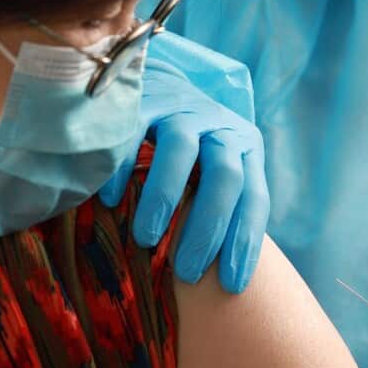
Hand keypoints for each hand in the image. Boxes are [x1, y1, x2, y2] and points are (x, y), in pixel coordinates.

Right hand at [99, 60, 268, 293]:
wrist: (163, 81)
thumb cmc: (191, 148)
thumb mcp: (215, 171)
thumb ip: (222, 206)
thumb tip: (222, 277)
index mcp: (246, 149)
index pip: (255, 199)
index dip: (245, 243)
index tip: (231, 286)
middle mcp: (222, 127)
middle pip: (224, 177)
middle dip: (207, 229)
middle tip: (186, 273)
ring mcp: (184, 109)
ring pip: (181, 151)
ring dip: (164, 199)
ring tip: (147, 240)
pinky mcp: (146, 98)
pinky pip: (135, 133)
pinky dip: (124, 170)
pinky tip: (112, 201)